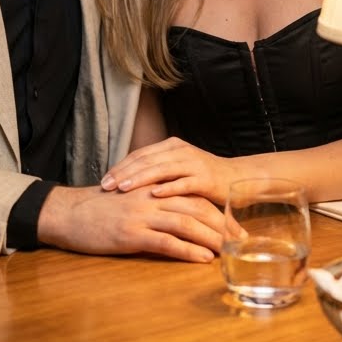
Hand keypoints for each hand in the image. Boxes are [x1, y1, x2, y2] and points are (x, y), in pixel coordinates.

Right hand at [37, 184, 228, 262]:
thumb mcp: (128, 200)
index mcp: (152, 188)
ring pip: (186, 223)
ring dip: (211, 238)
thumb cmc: (96, 210)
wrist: (67, 214)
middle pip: (196, 208)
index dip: (215, 210)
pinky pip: (167, 242)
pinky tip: (203, 259)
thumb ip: (151, 203)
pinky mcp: (132, 234)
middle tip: (241, 238)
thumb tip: (174, 216)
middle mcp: (151, 198)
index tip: (233, 224)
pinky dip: (188, 250)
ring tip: (229, 250)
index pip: (192, 196)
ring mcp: (142, 215)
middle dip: (221, 224)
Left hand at [101, 138, 237, 205]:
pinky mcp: (206, 178)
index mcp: (171, 146)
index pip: (140, 154)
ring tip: (122, 189)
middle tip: (106, 185)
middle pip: (146, 160)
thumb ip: (157, 171)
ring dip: (140, 179)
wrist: (238, 179)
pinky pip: (184, 183)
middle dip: (124, 173)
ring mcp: (194, 163)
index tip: (104, 180)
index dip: (120, 166)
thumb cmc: (203, 178)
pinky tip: (153, 195)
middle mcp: (180, 151)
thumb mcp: (177, 170)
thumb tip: (126, 180)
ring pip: (161, 169)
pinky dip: (168, 188)